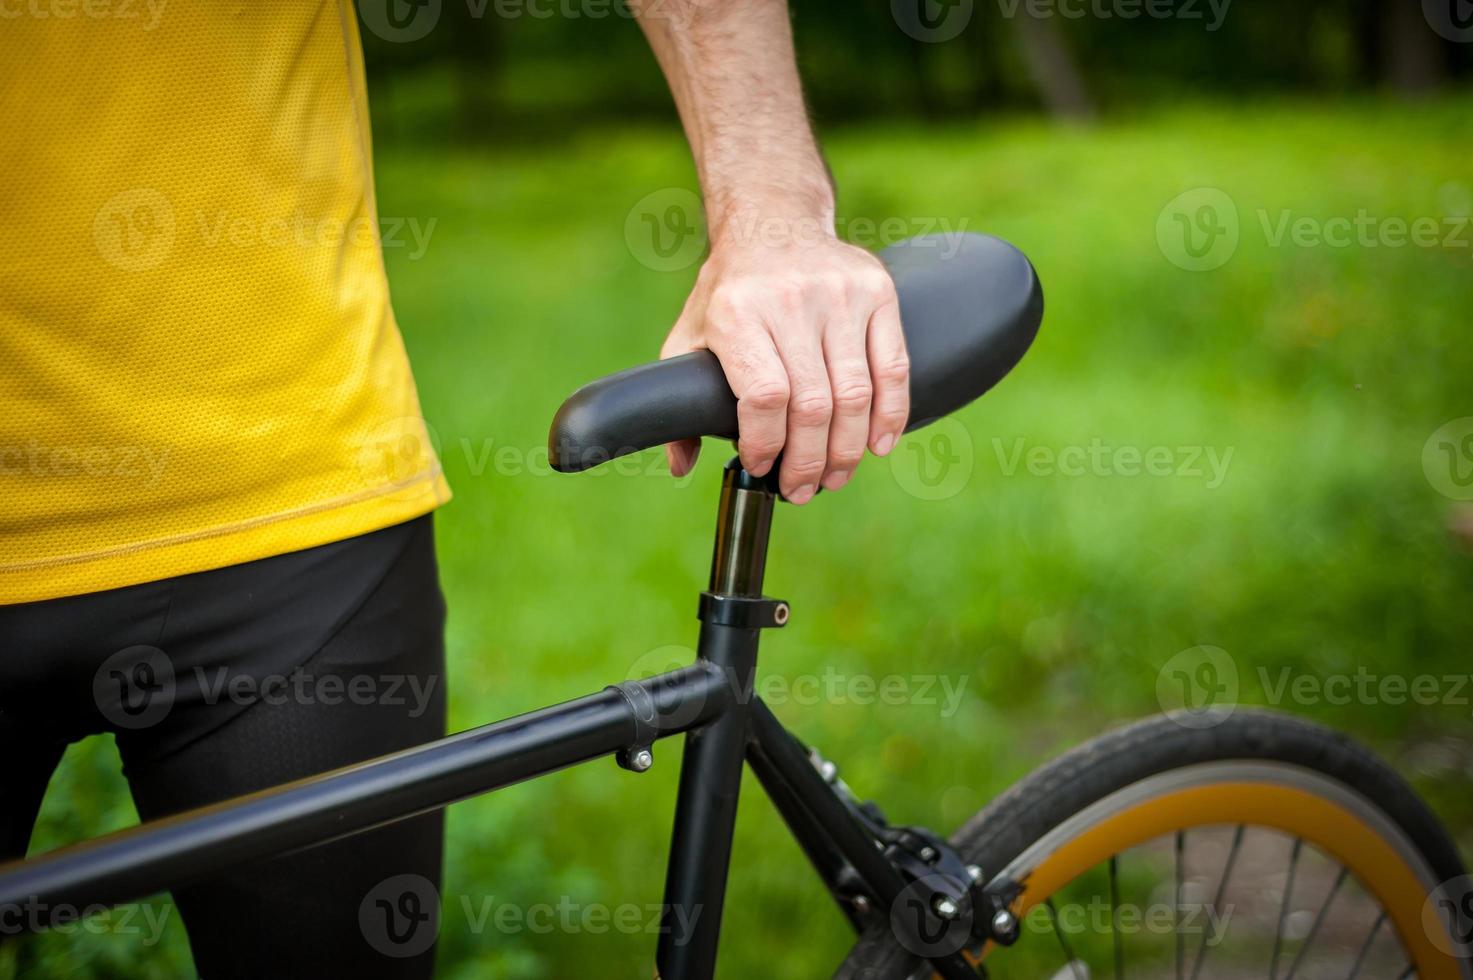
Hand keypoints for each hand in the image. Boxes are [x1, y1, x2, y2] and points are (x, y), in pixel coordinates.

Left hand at [660, 226, 909, 502]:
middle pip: (813, 404)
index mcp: (737, 312)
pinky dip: (890, 415)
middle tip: (802, 489)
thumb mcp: (690, 335)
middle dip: (809, 462)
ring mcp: (840, 294)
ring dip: (847, 450)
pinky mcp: (877, 291)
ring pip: (855, 394)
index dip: (768, 443)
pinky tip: (878, 444)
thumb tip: (681, 465)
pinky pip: (893, 367)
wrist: (774, 223)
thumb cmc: (730, 293)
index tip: (762, 466)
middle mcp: (791, 299)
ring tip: (835, 477)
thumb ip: (678, 399)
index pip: (765, 396)